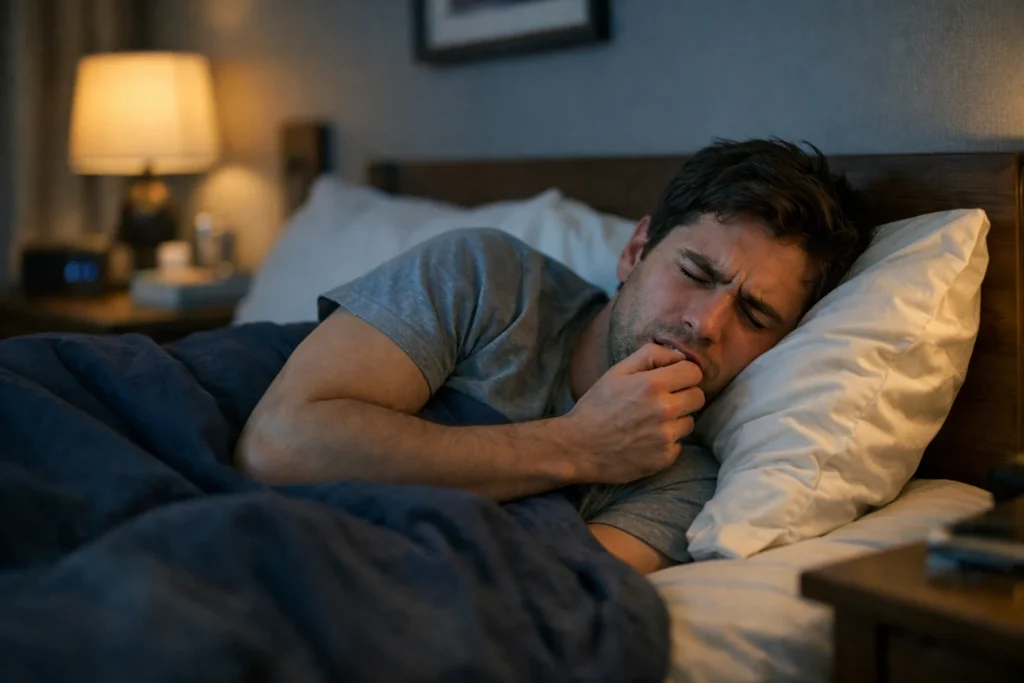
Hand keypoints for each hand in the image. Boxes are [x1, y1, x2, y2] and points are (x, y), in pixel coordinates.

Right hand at [562, 343, 703, 483]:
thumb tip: (678, 355)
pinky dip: (667, 442)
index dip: (683, 374)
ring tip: (651, 422)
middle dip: (684, 395)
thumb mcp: (617, 372)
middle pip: (698, 397)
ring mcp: (666, 436)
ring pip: (690, 421)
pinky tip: (647, 440)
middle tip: (662, 401)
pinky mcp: (665, 457)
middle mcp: (663, 410)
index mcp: (652, 384)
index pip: (694, 372)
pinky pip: (680, 444)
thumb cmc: (596, 407)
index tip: (671, 380)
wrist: (578, 448)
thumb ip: (650, 356)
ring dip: (676, 420)